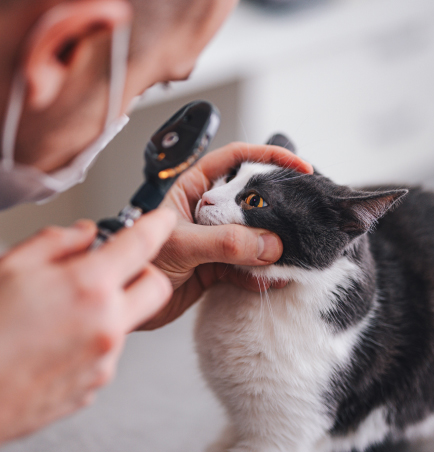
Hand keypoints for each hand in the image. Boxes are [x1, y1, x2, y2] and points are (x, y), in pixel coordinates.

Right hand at [0, 209, 175, 442]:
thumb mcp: (12, 267)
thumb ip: (57, 242)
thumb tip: (86, 234)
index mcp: (89, 286)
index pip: (141, 244)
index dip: (157, 225)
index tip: (164, 219)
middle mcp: (107, 324)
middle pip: (157, 288)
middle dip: (145, 273)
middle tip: (117, 270)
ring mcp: (105, 358)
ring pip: (129, 320)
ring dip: (111, 309)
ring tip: (66, 313)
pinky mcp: (96, 383)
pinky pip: (108, 350)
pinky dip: (94, 338)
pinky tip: (59, 340)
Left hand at [142, 142, 312, 329]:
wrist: (124, 296)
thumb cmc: (136, 257)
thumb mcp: (181, 243)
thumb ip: (224, 241)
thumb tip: (269, 243)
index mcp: (194, 187)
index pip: (236, 159)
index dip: (268, 157)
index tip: (298, 167)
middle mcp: (207, 210)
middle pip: (251, 199)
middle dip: (276, 208)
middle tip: (298, 218)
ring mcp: (214, 238)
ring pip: (252, 235)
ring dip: (271, 246)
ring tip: (291, 254)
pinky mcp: (216, 266)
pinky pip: (246, 266)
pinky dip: (260, 274)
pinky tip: (271, 279)